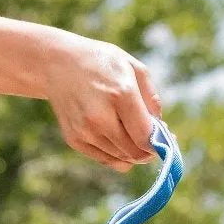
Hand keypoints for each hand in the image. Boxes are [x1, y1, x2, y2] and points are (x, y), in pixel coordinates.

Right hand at [41, 32, 162, 170]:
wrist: (58, 64)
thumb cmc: (102, 63)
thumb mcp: (134, 69)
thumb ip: (152, 100)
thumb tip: (161, 131)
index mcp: (120, 94)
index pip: (145, 137)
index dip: (158, 144)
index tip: (165, 140)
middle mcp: (100, 117)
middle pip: (134, 153)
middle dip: (148, 150)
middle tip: (151, 139)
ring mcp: (84, 131)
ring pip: (121, 160)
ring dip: (132, 152)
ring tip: (131, 132)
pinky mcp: (74, 140)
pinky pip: (105, 159)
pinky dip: (116, 154)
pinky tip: (116, 136)